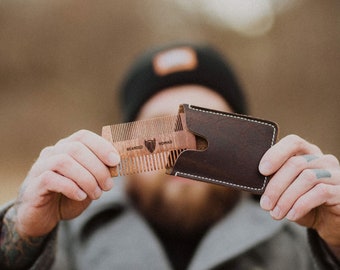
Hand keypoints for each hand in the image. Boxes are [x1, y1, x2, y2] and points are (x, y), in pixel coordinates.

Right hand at [14, 130, 119, 237]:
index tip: (116, 161)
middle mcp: (52, 153)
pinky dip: (71, 187)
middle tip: (108, 186)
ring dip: (86, 178)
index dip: (101, 146)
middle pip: (76, 149)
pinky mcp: (33, 185)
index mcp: (66, 148)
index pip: (83, 136)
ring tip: (96, 194)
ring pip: (64, 162)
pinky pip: (51, 178)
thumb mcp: (90, 183)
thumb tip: (118, 163)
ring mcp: (40, 167)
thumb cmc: (69, 197)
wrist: (43, 218)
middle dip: (97, 167)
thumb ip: (101, 171)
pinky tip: (81, 196)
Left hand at [259, 135, 339, 253]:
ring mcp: (335, 174)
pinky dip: (301, 204)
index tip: (261, 170)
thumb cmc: (305, 203)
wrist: (330, 223)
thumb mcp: (287, 190)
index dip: (276, 153)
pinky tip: (291, 215)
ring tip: (276, 213)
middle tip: (265, 204)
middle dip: (276, 186)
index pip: (293, 142)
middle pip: (295, 164)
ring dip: (286, 198)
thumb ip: (276, 181)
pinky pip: (320, 192)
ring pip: (306, 178)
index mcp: (308, 154)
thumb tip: (255, 181)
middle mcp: (323, 160)